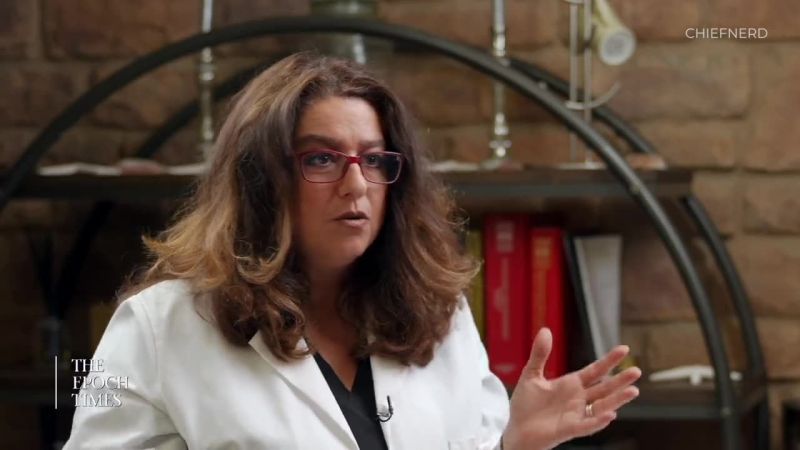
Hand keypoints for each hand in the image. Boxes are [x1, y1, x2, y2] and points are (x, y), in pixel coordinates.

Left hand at [502, 328, 640, 449]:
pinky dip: (598, 420)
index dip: (609, 360)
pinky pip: (587, 425)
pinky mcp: (568, 429)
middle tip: (636, 370)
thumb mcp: (531, 375)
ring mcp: (575, 414)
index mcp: (571, 384)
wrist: (515, 429)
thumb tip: (545, 330)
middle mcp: (578, 399)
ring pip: (602, 406)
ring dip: (617, 400)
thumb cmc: (526, 404)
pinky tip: (610, 414)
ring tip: (633, 391)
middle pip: (604, 388)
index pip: (595, 370)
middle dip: (620, 380)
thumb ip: (540, 354)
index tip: (624, 349)